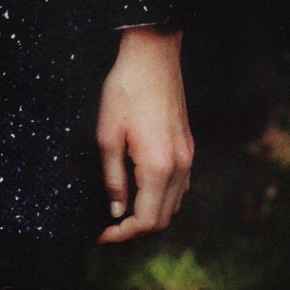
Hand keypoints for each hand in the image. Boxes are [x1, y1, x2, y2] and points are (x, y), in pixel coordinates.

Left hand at [95, 26, 192, 243]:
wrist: (153, 55)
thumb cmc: (126, 90)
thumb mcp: (108, 134)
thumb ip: (113, 177)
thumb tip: (115, 210)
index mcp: (158, 167)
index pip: (146, 221)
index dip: (122, 234)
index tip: (101, 234)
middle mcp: (179, 167)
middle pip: (163, 218)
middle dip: (136, 227)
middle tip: (108, 224)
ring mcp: (187, 156)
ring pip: (174, 204)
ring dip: (150, 213)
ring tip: (122, 208)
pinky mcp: (187, 145)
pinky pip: (179, 185)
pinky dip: (161, 196)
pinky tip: (140, 186)